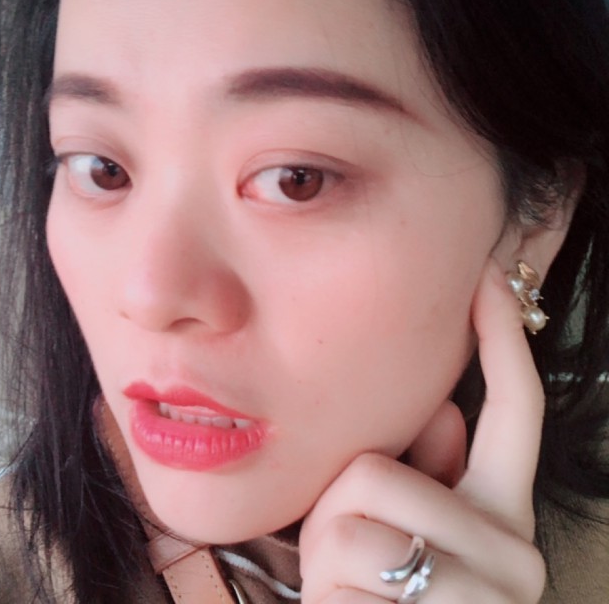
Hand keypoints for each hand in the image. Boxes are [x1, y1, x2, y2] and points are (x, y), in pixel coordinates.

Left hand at [299, 258, 545, 602]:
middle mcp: (515, 549)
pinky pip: (350, 564)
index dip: (500, 336)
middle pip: (379, 469)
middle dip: (337, 513)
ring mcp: (492, 592)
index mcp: (502, 515)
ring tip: (355, 599)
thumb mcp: (387, 531)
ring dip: (328, 559)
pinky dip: (331, 594)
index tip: (488, 274)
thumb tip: (446, 409)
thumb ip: (421, 470)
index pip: (513, 407)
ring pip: (356, 516)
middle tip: (352, 567)